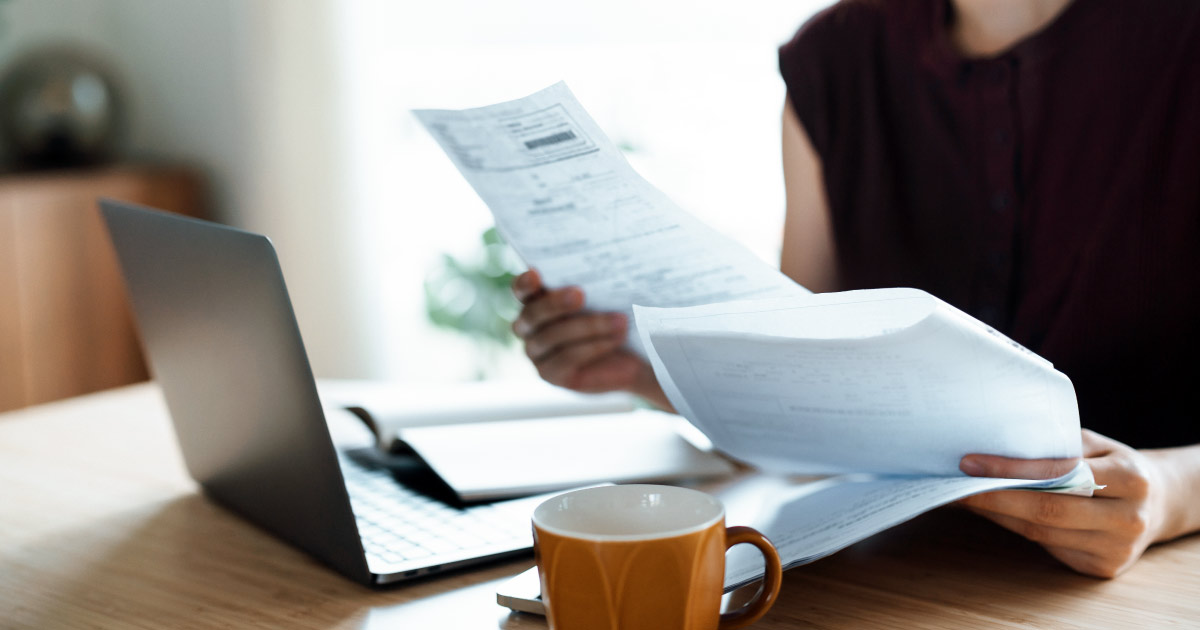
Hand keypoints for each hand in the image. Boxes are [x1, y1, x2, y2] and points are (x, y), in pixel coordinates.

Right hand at [511, 270, 670, 408]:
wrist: (634, 356)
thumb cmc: (615, 315)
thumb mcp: (606, 296)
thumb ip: (593, 282)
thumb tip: (603, 263)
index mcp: (536, 300)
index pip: (521, 290)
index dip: (524, 283)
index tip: (536, 274)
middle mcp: (529, 327)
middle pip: (532, 314)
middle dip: (555, 303)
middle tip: (580, 294)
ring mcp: (536, 354)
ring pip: (552, 337)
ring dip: (588, 326)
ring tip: (620, 320)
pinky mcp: (551, 375)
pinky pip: (567, 358)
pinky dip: (594, 346)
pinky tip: (616, 338)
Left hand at [958, 429, 1167, 577]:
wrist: (1156, 502)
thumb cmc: (1113, 464)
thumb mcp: (1095, 444)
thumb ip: (1057, 446)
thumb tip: (994, 445)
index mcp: (1130, 478)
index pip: (1059, 475)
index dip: (1011, 471)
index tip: (970, 463)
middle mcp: (1127, 518)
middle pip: (1047, 512)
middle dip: (994, 498)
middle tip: (954, 485)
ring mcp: (1116, 548)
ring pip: (1042, 533)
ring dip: (998, 516)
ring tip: (965, 498)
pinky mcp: (1101, 568)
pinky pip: (1048, 547)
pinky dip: (1016, 529)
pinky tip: (994, 514)